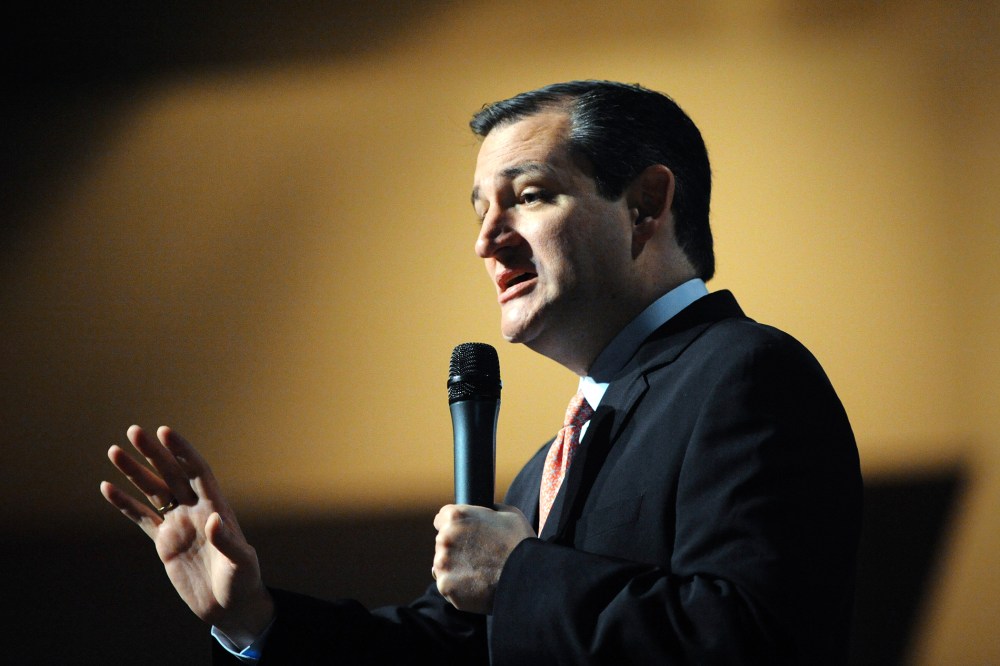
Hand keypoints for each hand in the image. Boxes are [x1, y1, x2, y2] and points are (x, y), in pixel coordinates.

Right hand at [100, 425, 273, 646]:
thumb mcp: (241, 562)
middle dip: (153, 453)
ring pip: (153, 491)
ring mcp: (178, 524)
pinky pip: (141, 518)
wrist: (228, 606)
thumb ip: (227, 540)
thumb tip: (214, 519)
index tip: (165, 431)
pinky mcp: (164, 542)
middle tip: (134, 431)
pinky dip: (125, 504)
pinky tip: (108, 487)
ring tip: (115, 451)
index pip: (197, 471)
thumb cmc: (242, 582)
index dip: (182, 451)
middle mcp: (195, 510)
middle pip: (171, 474)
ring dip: (134, 472)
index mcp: (216, 507)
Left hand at [432, 503, 534, 613]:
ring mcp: (442, 563)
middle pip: (442, 543)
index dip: (454, 527)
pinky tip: (476, 586)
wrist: (526, 577)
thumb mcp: (508, 513)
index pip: (441, 519)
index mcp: (456, 516)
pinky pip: (447, 586)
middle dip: (455, 548)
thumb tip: (485, 511)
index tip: (464, 536)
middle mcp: (444, 538)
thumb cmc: (520, 543)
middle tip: (477, 557)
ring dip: (455, 568)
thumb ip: (488, 510)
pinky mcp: (445, 586)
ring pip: (442, 565)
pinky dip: (458, 588)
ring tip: (478, 573)